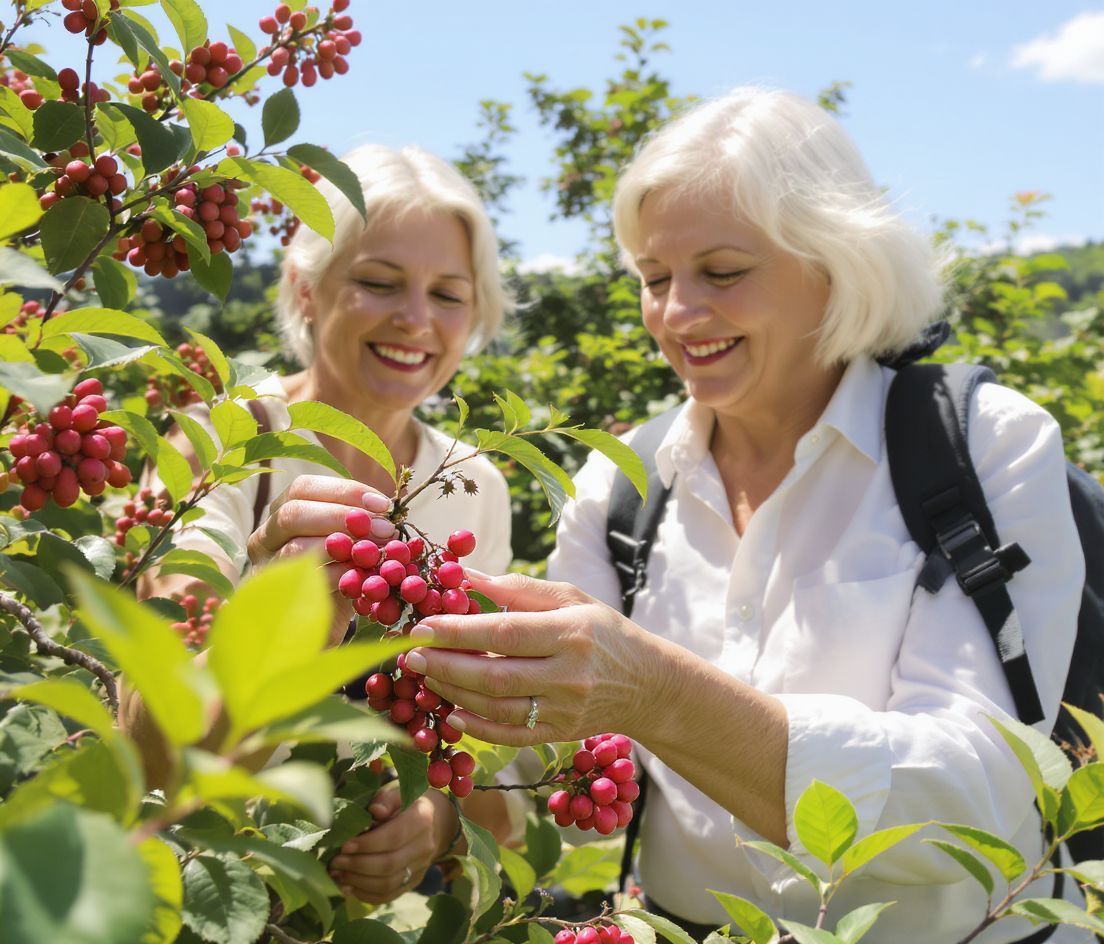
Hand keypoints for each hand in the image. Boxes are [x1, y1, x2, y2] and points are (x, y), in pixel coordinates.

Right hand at [246, 474, 395, 642]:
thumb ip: (361, 524)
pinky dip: (337, 576)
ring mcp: (264, 568)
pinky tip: (362, 576)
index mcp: (281, 511)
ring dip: (342, 548)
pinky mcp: (273, 599)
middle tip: (384, 529)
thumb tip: (387, 510)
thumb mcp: (350, 543)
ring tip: (377, 553)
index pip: (304, 488)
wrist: (320, 625)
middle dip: (343, 517)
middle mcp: (265, 536)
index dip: (345, 491)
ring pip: (295, 549)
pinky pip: (304, 583)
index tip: (383, 505)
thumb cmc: (339, 575)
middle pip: (294, 513)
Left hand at [329, 784, 458, 903]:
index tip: (345, 845)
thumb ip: (385, 799)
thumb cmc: (404, 804)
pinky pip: (389, 895)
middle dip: (358, 865)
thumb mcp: (396, 792)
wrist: (430, 821)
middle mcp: (425, 846)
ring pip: (388, 883)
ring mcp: (421, 867)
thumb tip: (375, 811)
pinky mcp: (413, 882)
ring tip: (338, 874)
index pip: (394, 837)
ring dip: (359, 882)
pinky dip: (366, 895)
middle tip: (335, 862)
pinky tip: (349, 887)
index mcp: (421, 819)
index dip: (367, 844)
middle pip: (389, 864)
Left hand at [402, 572, 653, 745]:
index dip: (459, 631)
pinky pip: (508, 735)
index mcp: (570, 634)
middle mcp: (568, 676)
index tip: (423, 625)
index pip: (505, 633)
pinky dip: (476, 728)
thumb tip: (464, 574)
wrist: (646, 684)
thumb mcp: (569, 598)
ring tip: (426, 675)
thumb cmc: (602, 631)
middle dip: (446, 665)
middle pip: (494, 675)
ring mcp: (563, 711)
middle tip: (411, 654)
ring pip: (496, 708)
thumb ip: (516, 588)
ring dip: (453, 693)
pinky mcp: (558, 735)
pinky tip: (452, 711)